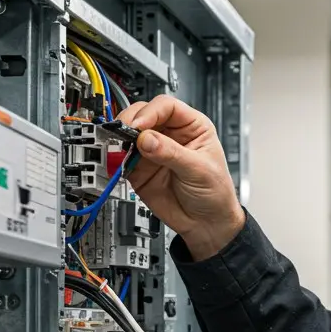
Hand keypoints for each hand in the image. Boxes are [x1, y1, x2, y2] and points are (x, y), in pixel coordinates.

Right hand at [117, 95, 244, 260]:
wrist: (207, 224)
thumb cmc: (215, 193)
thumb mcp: (198, 170)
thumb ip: (171, 153)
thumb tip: (146, 139)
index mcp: (191, 126)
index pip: (166, 106)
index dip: (150, 112)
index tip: (139, 126)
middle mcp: (169, 135)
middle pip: (142, 115)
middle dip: (130, 122)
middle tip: (124, 136)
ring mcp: (152, 151)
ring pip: (127, 134)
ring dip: (119, 140)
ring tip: (119, 150)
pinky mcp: (139, 169)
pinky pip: (122, 158)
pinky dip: (115, 159)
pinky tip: (118, 163)